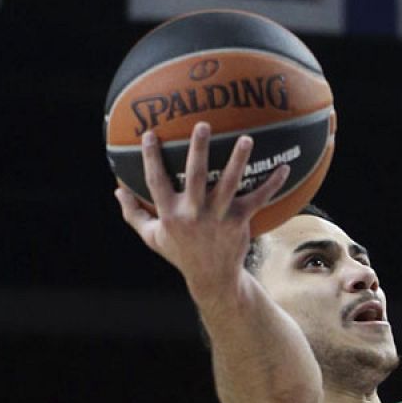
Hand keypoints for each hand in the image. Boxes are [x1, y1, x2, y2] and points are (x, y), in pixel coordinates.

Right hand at [114, 122, 290, 295]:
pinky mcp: (240, 221)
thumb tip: (117, 191)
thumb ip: (133, 214)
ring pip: (229, 184)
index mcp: (170, 214)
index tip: (149, 134)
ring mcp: (219, 217)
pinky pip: (258, 199)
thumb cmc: (181, 253)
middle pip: (195, 176)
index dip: (151, 158)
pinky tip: (284, 168)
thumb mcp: (152, 237)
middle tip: (202, 125)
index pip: (156, 182)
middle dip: (198, 150)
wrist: (212, 277)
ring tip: (246, 139)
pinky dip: (272, 184)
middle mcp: (194, 213)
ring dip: (238, 161)